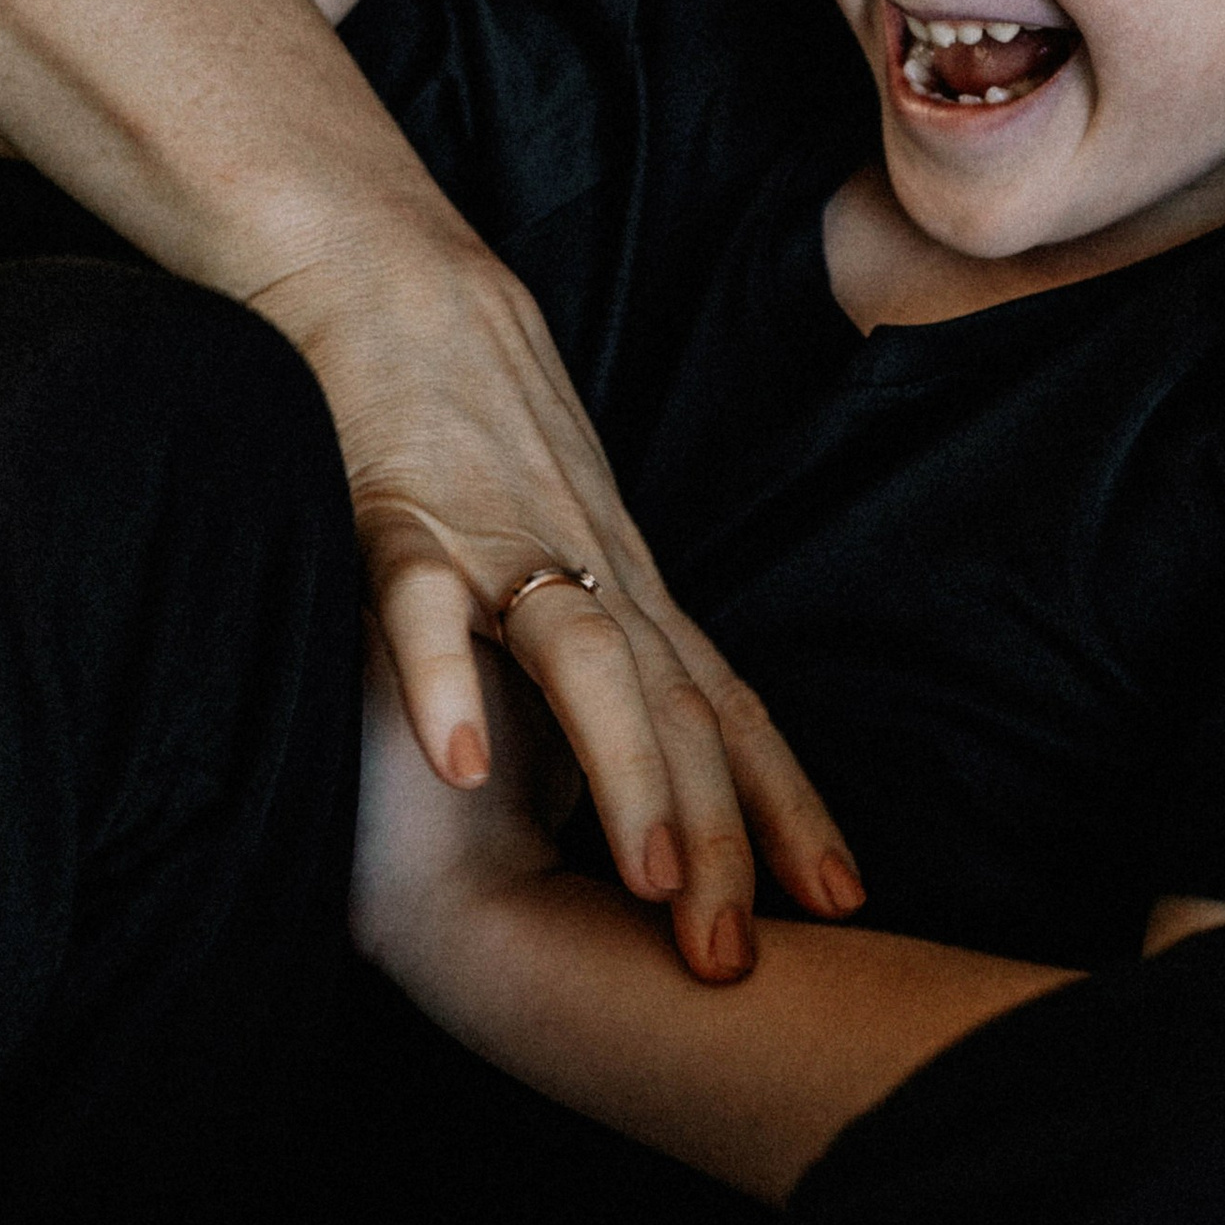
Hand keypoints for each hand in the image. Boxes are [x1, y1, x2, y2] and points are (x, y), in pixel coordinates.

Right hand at [252, 194, 859, 984]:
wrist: (381, 267)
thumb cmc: (465, 420)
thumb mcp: (552, 545)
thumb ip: (589, 647)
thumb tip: (622, 768)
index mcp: (624, 583)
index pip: (730, 707)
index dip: (786, 808)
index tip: (842, 906)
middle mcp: (586, 567)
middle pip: (679, 709)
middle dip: (721, 837)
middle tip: (741, 957)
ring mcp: (497, 540)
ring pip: (581, 662)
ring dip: (626, 770)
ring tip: (651, 879)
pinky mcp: (395, 512)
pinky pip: (420, 603)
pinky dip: (444, 679)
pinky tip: (460, 764)